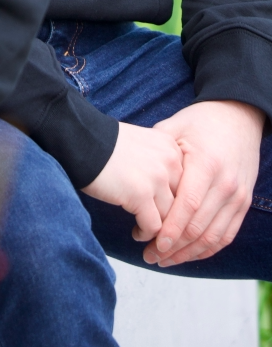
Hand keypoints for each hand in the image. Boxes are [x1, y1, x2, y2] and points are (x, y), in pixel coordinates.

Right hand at [82, 121, 183, 240]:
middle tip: (163, 233)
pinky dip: (145, 234)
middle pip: (183, 203)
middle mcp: (170, 162)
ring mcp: (156, 179)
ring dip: (160, 231)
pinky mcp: (141, 195)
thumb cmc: (106, 144)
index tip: (170, 215)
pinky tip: (136, 233)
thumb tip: (169, 195)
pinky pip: (154, 227)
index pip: (188, 185)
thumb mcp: (143, 145)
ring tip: (147, 235)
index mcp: (171, 148)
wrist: (81, 139)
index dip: (180, 204)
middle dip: (173, 221)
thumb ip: (161, 164)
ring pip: (171, 218)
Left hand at [142, 100, 264, 266]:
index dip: (171, 229)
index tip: (152, 244)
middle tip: (150, 257)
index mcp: (206, 164)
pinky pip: (227, 235)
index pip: (188, 206)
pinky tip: (187, 255)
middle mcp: (226, 184)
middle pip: (199, 227)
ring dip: (188, 254)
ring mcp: (238, 196)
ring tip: (164, 260)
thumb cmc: (201, 121)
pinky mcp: (243, 203)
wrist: (238, 117)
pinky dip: (207, 250)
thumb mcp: (175, 126)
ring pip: (213, 237)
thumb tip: (133, 171)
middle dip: (174, 248)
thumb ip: (156, 150)